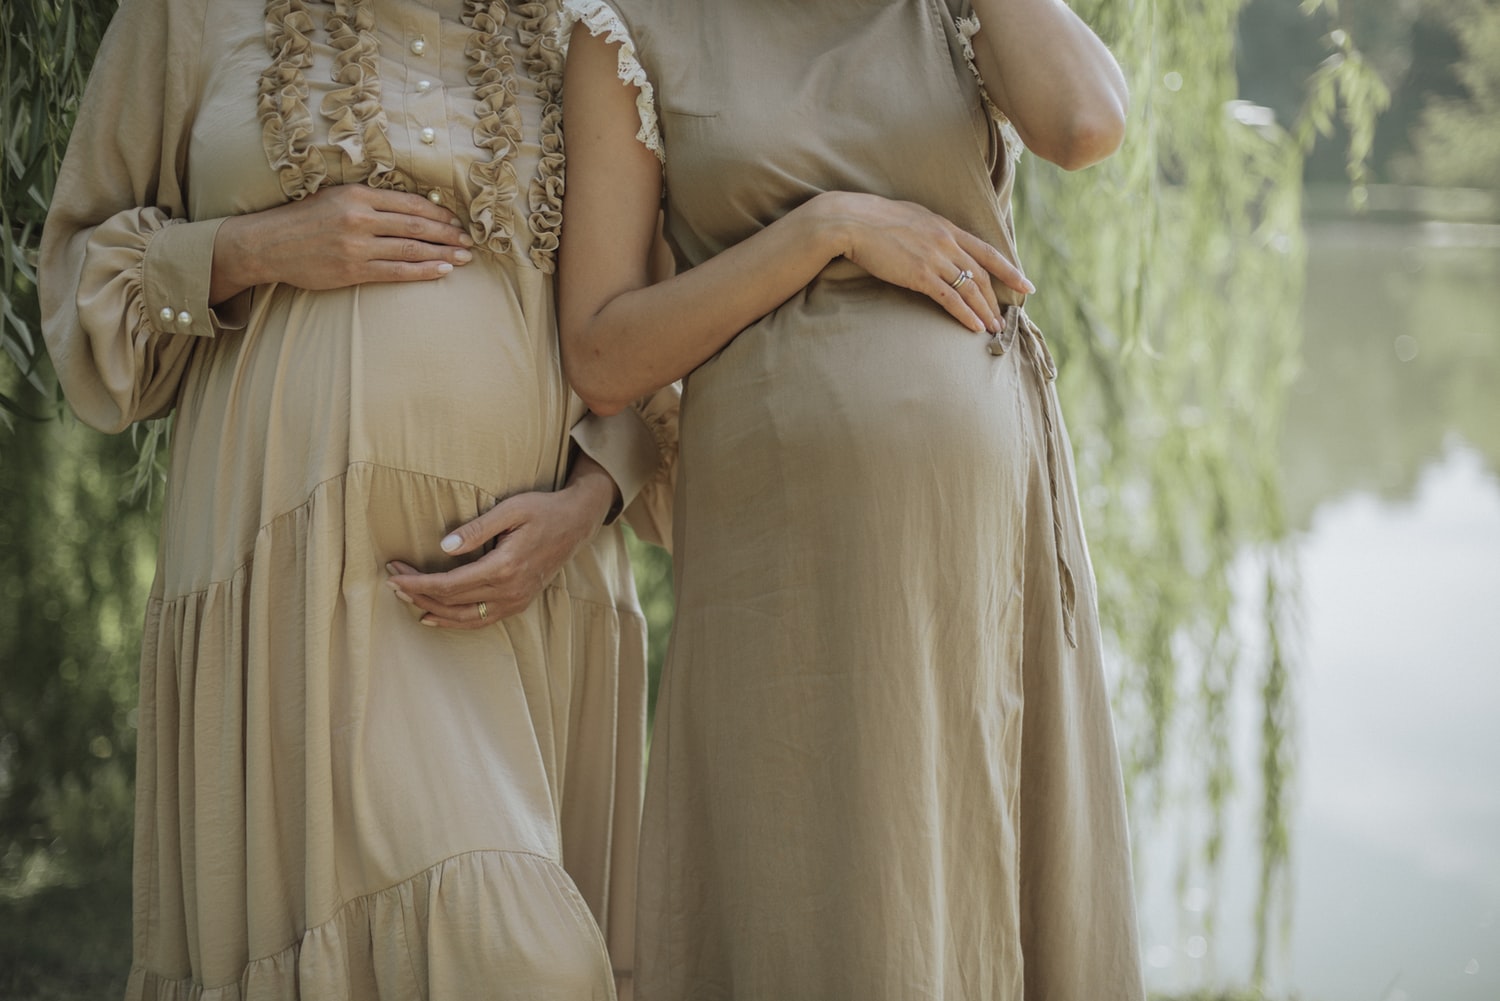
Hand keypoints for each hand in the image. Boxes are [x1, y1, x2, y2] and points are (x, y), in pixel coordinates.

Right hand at [211, 185, 475, 302]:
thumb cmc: (304, 219)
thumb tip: (410, 208)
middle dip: (448, 234)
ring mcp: (357, 247)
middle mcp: (360, 219)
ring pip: (411, 250)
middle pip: (416, 226)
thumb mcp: (336, 197)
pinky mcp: (352, 271)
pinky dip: (422, 271)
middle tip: (469, 241)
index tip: (457, 220)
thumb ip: (370, 201)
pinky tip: (441, 272)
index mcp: (358, 195)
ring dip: (442, 254)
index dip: (438, 212)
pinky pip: (396, 272)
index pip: (409, 203)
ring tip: (463, 258)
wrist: (268, 244)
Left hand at [384, 458, 616, 628]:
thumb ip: (477, 529)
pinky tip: (434, 616)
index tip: (395, 573)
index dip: (418, 581)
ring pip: (463, 618)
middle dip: (417, 592)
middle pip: (451, 602)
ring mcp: (515, 601)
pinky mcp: (518, 603)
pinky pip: (480, 620)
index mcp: (504, 568)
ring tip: (406, 598)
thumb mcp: (510, 509)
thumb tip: (444, 547)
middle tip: (391, 581)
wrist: (577, 523)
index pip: (448, 584)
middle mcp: (509, 592)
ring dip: (432, 609)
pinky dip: (454, 621)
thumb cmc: (543, 510)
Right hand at [820, 191, 1034, 334]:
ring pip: (970, 289)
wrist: (854, 221)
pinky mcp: (920, 275)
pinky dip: (965, 315)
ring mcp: (935, 258)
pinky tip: (974, 327)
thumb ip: (931, 230)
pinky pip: (950, 299)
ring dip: (984, 311)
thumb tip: (938, 240)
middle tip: (1004, 318)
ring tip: (993, 328)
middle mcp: (947, 242)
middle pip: (981, 275)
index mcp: (947, 228)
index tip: (1025, 284)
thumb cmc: (876, 220)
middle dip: (996, 299)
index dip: (1009, 270)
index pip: (987, 251)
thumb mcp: (914, 217)